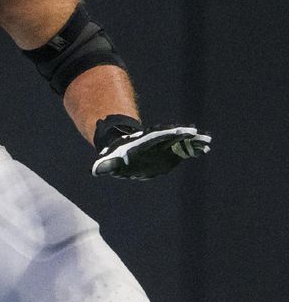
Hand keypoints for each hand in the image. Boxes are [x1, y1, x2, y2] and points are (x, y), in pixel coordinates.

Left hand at [91, 115, 210, 179]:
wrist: (126, 151)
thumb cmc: (118, 156)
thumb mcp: (110, 161)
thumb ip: (105, 165)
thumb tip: (94, 171)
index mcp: (142, 145)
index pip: (154, 138)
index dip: (164, 134)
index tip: (175, 130)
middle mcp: (155, 143)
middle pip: (171, 138)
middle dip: (182, 136)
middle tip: (196, 132)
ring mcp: (164, 147)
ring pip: (180, 142)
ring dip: (193, 142)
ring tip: (207, 140)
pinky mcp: (171, 153)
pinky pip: (184, 150)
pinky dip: (194, 149)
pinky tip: (205, 148)